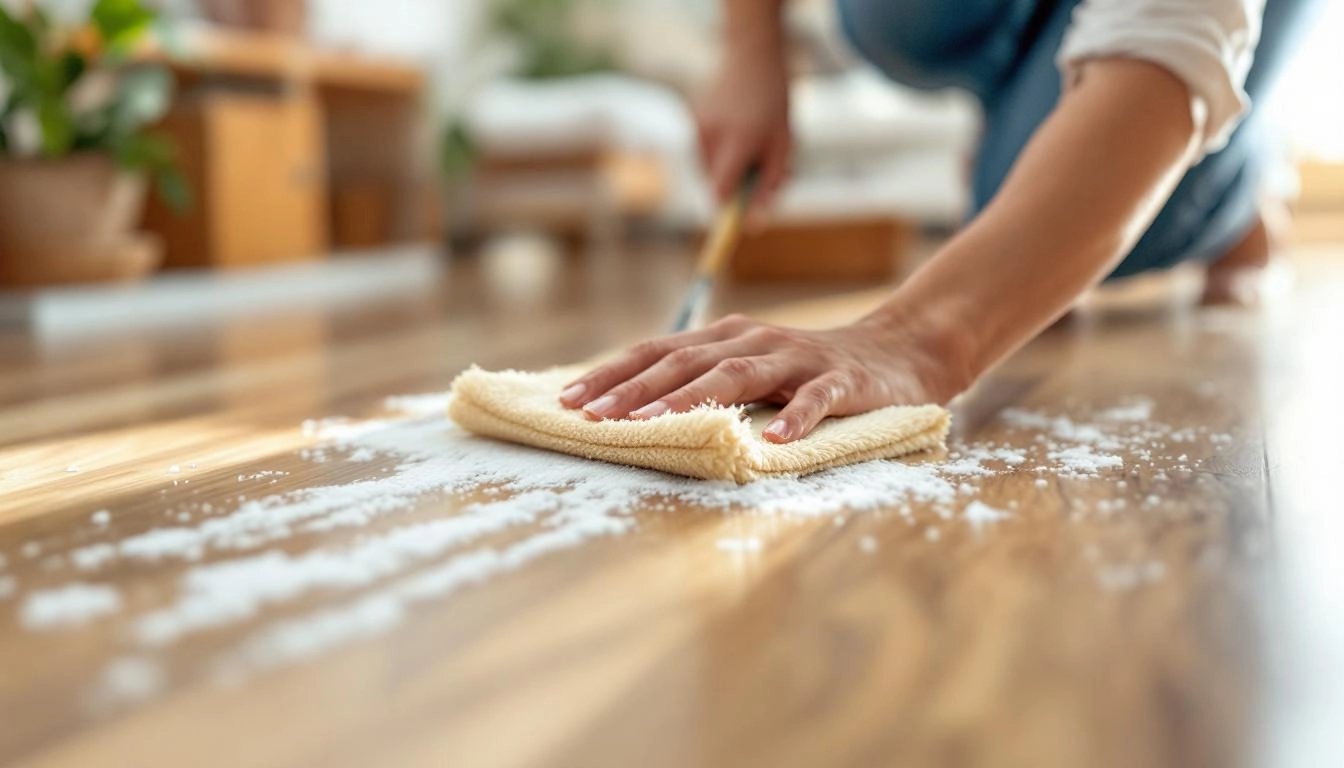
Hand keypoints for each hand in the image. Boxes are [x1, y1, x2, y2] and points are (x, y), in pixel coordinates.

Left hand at [558, 314, 966, 442]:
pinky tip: (774, 443)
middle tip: (594, 415)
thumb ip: (701, 378)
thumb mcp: (749, 366)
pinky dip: (794, 421)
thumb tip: (628, 406)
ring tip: (656, 423)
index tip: (569, 399)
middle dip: (635, 389)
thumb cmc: (808, 368)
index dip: (613, 373)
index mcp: (726, 337)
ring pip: (738, 375)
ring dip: (694, 399)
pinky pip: (815, 401)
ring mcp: (797, 358)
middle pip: (686, 361)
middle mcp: (754, 340)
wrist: (897, 352)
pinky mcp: (841, 382)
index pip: (658, 351)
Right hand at [696, 27, 791, 223]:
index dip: (725, 212)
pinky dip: (719, 149)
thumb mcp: (783, 148)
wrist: (752, 56)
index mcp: (737, 143)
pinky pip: (704, 150)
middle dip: (734, 187)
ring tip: (748, 140)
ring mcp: (697, 126)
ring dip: (727, 166)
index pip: (720, 192)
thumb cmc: (774, 104)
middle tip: (758, 172)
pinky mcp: (691, 119)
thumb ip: (769, 187)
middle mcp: (712, 136)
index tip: (735, 223)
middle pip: (714, 183)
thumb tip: (754, 226)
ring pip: (708, 168)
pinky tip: (735, 126)